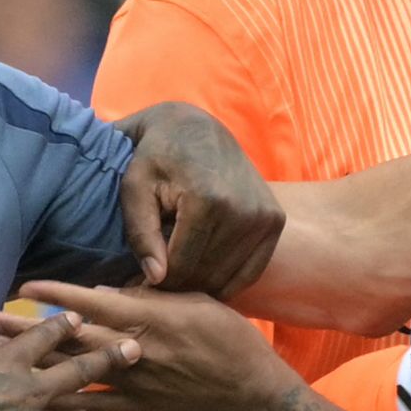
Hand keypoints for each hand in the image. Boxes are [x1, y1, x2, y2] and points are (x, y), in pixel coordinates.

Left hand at [8, 281, 303, 410]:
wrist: (258, 400)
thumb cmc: (236, 344)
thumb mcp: (200, 306)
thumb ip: (154, 299)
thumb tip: (112, 291)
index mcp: (151, 319)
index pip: (94, 302)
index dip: (57, 294)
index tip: (25, 286)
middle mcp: (137, 351)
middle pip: (72, 337)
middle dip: (28, 329)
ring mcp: (137, 384)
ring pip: (76, 372)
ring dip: (36, 364)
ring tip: (1, 359)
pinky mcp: (142, 410)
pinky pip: (98, 408)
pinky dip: (69, 406)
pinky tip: (40, 404)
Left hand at [115, 102, 284, 295]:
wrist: (195, 128)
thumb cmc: (156, 157)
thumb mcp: (134, 186)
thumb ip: (141, 234)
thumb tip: (156, 278)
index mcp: (207, 199)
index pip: (181, 266)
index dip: (157, 279)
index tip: (143, 277)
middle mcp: (243, 209)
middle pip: (206, 274)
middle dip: (178, 282)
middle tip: (160, 272)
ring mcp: (265, 216)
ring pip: (227, 278)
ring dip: (201, 280)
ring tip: (180, 263)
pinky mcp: (275, 220)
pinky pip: (252, 271)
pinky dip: (228, 278)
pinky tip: (207, 267)